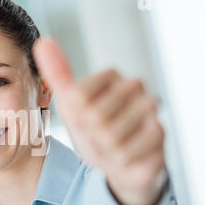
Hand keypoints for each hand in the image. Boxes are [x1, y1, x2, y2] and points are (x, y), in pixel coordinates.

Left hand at [33, 38, 166, 204]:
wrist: (119, 163)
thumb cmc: (93, 132)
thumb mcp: (70, 106)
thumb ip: (57, 75)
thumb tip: (43, 41)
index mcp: (110, 75)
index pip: (77, 96)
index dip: (75, 117)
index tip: (83, 121)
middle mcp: (134, 85)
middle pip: (93, 115)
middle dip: (89, 135)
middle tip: (97, 137)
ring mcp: (150, 107)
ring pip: (110, 135)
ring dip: (103, 149)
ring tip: (111, 146)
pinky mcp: (160, 132)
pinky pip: (127, 151)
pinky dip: (118, 159)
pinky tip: (125, 155)